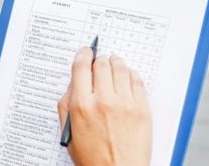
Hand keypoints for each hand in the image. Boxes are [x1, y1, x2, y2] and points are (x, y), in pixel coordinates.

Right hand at [58, 49, 151, 165]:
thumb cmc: (93, 158)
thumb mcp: (69, 131)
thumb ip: (66, 104)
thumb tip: (74, 82)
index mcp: (81, 106)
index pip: (81, 66)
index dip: (83, 54)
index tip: (85, 52)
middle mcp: (103, 101)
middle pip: (101, 63)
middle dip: (99, 60)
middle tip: (99, 62)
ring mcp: (125, 104)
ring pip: (120, 67)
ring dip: (115, 62)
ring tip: (114, 65)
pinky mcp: (142, 109)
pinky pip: (137, 80)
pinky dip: (131, 74)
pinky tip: (127, 77)